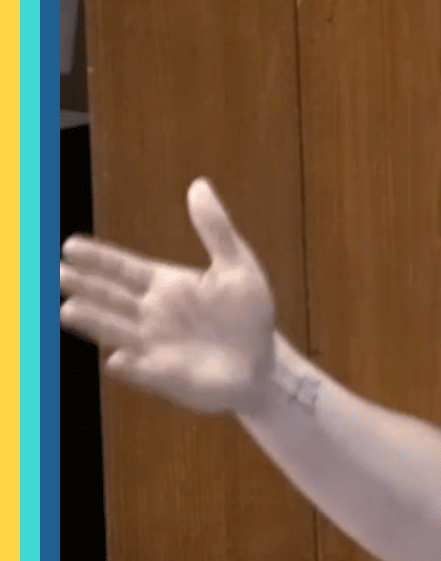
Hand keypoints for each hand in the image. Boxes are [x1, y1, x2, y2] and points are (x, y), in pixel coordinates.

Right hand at [59, 178, 277, 413]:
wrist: (262, 365)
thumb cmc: (248, 316)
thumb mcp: (239, 268)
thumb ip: (216, 230)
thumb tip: (199, 184)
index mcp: (165, 285)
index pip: (122, 268)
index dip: (98, 257)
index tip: (70, 246)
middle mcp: (150, 314)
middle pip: (109, 296)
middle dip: (83, 285)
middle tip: (57, 273)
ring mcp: (153, 345)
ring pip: (115, 330)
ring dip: (94, 322)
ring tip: (68, 310)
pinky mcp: (163, 375)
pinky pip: (141, 370)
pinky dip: (130, 366)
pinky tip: (118, 359)